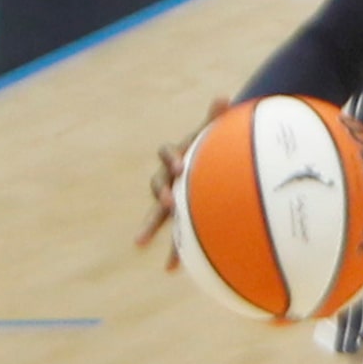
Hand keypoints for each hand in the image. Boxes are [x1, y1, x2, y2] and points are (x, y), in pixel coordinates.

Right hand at [135, 96, 228, 268]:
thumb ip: (215, 117)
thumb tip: (223, 95)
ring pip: (158, 214)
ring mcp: (170, 199)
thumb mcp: (212, 133)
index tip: (179, 165)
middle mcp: (167, 178)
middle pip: (156, 187)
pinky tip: (173, 268)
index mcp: (174, 156)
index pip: (166, 154)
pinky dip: (174, 250)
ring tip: (140, 243)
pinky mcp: (179, 217)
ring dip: (151, 227)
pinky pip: (174, 234)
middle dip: (161, 196)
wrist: (207, 161)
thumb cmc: (210, 146)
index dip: (170, 158)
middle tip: (168, 203)